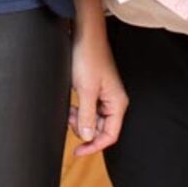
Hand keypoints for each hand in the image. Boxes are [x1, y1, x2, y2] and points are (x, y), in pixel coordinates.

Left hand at [69, 23, 126, 155]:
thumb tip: (87, 137)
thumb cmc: (88, 58)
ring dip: (80, 119)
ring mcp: (104, 96)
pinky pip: (88, 109)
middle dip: (84, 128)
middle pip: (101, 129)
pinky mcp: (95, 90)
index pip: (110, 135)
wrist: (84, 35)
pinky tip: (71, 104)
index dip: (94, 146)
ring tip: (69, 109)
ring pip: (93, 120)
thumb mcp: (85, 90)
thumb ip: (87, 116)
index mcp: (117, 103)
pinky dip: (79, 110)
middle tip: (70, 117)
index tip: (78, 151)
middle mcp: (114, 101)